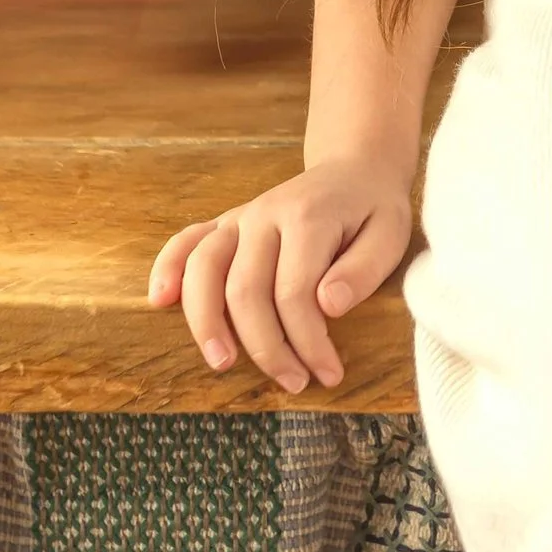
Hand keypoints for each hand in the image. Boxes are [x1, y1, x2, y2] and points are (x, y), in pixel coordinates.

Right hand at [146, 146, 415, 392]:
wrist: (352, 169)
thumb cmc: (373, 209)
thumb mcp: (390, 235)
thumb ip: (363, 270)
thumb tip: (329, 306)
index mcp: (308, 219)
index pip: (295, 293)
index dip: (309, 342)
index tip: (329, 374)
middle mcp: (265, 216)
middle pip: (246, 291)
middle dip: (267, 346)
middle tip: (294, 382)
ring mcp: (240, 218)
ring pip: (204, 270)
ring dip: (207, 321)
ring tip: (223, 362)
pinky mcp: (225, 223)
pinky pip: (186, 242)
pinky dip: (167, 268)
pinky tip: (161, 301)